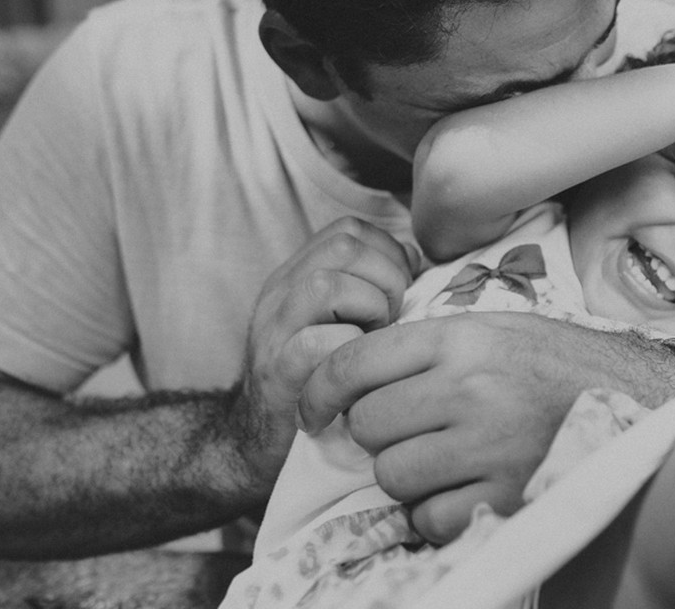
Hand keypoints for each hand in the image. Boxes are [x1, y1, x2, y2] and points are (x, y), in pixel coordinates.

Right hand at [229, 217, 419, 492]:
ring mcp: (274, 330)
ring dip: (370, 310)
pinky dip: (352, 351)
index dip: (388, 252)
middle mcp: (280, 293)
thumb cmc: (320, 382)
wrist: (257, 444)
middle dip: (387, 277)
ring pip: (328, 285)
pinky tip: (359, 369)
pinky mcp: (277, 373)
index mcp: (297, 275)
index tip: (401, 290)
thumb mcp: (340, 322)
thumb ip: (370, 287)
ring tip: (375, 339)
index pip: (349, 230)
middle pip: (343, 245)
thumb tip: (416, 261)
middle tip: (392, 318)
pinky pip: (320, 343)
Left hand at [296, 312, 674, 543]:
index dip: (319, 391)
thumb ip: (426, 346)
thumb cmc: (555, 360)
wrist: (635, 395)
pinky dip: (436, 512)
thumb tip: (350, 378)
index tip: (314, 410)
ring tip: (443, 459)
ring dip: (407, 475)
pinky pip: (429, 518)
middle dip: (378, 435)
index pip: (355, 362)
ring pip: (392, 475)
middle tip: (410, 431)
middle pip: (368, 425)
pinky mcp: (507, 493)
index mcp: (460, 337)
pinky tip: (465, 488)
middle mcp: (469, 386)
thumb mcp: (493, 327)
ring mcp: (489, 443)